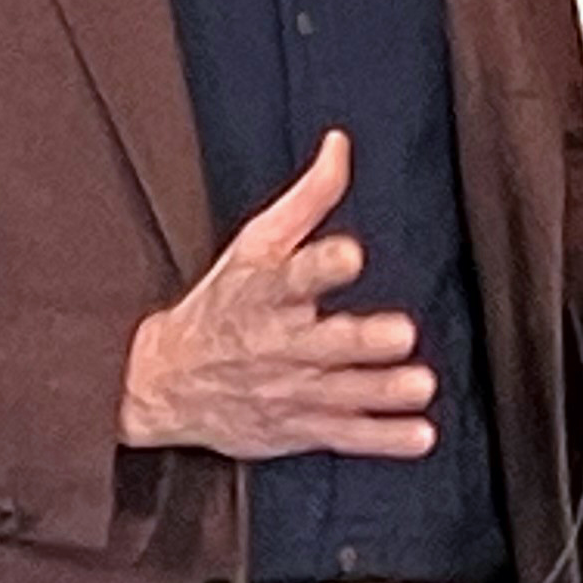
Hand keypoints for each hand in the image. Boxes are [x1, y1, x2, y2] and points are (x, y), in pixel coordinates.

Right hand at [120, 132, 438, 460]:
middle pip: (326, 341)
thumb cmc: (222, 304)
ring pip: (344, 392)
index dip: (322, 265)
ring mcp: (293, 390)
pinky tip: (420, 437)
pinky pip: (345, 437)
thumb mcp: (255, 245)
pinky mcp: (301, 427)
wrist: (161, 382)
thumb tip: (341, 143)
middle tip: (401, 332)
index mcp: (267, 292)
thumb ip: (307, 198)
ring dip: (382, 391)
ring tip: (421, 385)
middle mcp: (281, 343)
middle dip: (361, 340)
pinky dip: (382, 440)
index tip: (351, 254)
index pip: (294, 274)